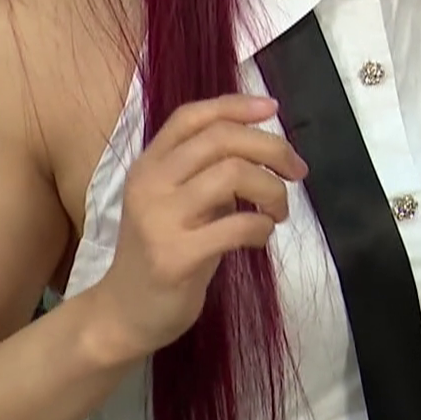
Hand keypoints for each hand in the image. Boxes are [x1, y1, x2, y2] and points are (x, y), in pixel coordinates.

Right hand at [88, 95, 307, 359]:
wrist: (124, 313)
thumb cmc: (163, 250)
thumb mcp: (179, 200)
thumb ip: (207, 169)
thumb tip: (266, 141)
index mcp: (149, 164)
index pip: (191, 116)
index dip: (236, 106)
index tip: (273, 109)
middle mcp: (150, 184)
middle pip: (221, 139)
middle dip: (272, 149)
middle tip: (296, 171)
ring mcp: (159, 220)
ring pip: (233, 174)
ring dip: (272, 190)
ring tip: (278, 211)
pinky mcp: (175, 256)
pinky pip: (237, 225)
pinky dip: (262, 227)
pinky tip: (260, 237)